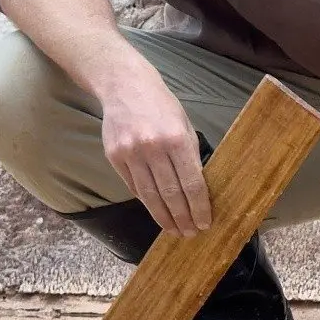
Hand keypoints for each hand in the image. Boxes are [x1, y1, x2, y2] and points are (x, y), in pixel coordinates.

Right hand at [100, 64, 211, 233]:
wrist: (125, 86)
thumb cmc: (161, 106)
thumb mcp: (184, 125)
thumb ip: (190, 155)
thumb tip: (197, 188)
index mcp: (177, 139)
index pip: (192, 182)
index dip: (199, 207)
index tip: (204, 223)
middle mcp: (153, 148)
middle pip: (170, 194)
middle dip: (182, 217)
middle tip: (190, 233)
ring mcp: (131, 153)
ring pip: (150, 195)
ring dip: (163, 217)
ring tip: (174, 229)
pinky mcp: (115, 157)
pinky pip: (133, 186)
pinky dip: (146, 201)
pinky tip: (156, 211)